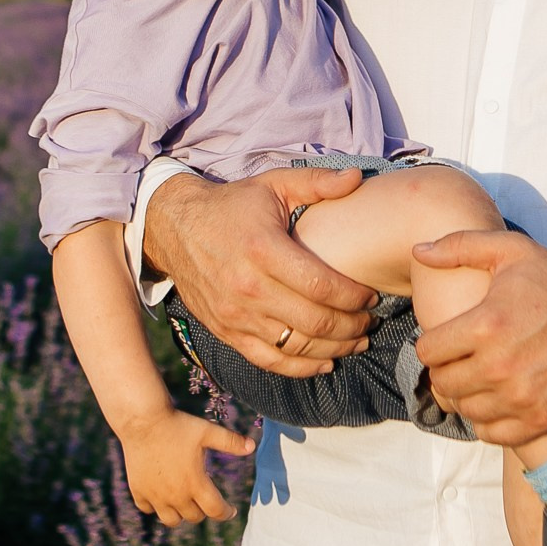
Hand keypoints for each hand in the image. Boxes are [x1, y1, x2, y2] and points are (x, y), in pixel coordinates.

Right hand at [116, 406, 255, 523]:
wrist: (143, 421)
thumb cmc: (178, 425)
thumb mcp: (207, 431)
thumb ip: (230, 441)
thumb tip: (253, 446)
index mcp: (195, 483)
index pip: (215, 511)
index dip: (226, 513)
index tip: (230, 511)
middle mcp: (175, 495)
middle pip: (194, 517)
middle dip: (204, 510)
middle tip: (207, 500)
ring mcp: (155, 495)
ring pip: (171, 520)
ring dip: (181, 515)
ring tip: (186, 504)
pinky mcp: (138, 491)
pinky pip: (148, 509)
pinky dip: (156, 507)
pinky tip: (162, 496)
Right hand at [144, 166, 377, 378]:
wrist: (174, 228)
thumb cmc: (232, 205)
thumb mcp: (273, 184)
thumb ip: (317, 182)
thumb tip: (358, 178)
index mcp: (264, 250)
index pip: (321, 286)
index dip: (354, 296)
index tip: (373, 295)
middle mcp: (248, 288)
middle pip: (314, 322)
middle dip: (352, 326)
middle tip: (371, 322)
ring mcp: (235, 315)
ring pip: (296, 346)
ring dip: (334, 349)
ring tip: (358, 342)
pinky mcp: (225, 332)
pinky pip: (268, 360)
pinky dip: (300, 368)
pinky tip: (325, 362)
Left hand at [411, 230, 546, 447]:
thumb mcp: (512, 250)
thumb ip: (460, 246)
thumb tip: (418, 251)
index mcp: (487, 325)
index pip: (428, 351)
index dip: (433, 343)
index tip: (447, 338)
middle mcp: (501, 366)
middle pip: (444, 383)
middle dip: (447, 368)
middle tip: (463, 358)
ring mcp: (523, 397)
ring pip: (466, 409)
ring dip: (467, 394)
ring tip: (480, 376)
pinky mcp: (542, 418)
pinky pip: (493, 433)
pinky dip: (489, 419)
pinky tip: (497, 399)